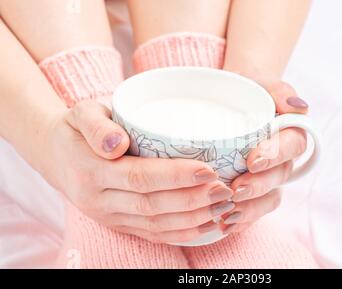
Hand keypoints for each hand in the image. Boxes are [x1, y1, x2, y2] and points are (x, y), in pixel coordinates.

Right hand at [40, 100, 233, 243]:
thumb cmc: (78, 129)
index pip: (140, 177)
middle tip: (225, 189)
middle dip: (193, 200)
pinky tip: (206, 225)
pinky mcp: (118, 225)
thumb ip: (97, 125)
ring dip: (193, 219)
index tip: (209, 169)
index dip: (176, 176)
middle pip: (153, 205)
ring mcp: (109, 216)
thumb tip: (117, 143)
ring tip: (223, 207)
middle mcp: (98, 200)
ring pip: (156, 225)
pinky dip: (181, 233)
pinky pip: (152, 235)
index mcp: (91, 171)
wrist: (56, 156)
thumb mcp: (81, 113)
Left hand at [221, 81, 308, 233]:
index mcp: (290, 134)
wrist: (231, 99)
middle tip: (235, 190)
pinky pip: (254, 210)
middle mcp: (283, 159)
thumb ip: (280, 90)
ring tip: (227, 212)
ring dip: (251, 208)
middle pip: (280, 176)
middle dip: (258, 186)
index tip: (253, 160)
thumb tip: (297, 107)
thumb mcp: (262, 83)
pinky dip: (241, 220)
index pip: (293, 145)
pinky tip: (224, 225)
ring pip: (269, 198)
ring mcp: (269, 177)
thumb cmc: (249, 90)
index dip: (276, 155)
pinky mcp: (253, 191)